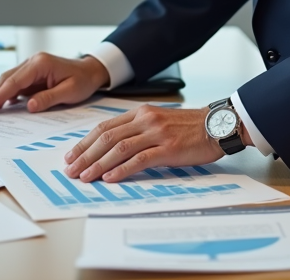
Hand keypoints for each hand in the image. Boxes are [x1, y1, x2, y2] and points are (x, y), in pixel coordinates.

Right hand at [0, 52, 108, 112]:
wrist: (91, 71)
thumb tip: (29, 106)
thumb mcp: (69, 92)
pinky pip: (17, 83)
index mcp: (40, 64)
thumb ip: (48, 98)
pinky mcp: (33, 73)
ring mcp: (32, 66)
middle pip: (7, 78)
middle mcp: (33, 62)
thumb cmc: (82, 80)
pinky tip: (4, 105)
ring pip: (10, 80)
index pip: (14, 81)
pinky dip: (8, 93)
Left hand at [63, 105, 225, 182]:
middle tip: (71, 170)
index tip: (72, 156)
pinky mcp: (168, 148)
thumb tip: (112, 148)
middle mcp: (145, 120)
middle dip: (85, 155)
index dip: (85, 142)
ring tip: (85, 177)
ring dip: (98, 164)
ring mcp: (156, 133)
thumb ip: (137, 130)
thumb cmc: (189, 127)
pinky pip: (140, 159)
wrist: (218, 125)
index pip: (104, 127)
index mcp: (140, 112)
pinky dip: (122, 169)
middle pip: (106, 137)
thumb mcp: (159, 121)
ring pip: (119, 148)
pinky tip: (110, 177)